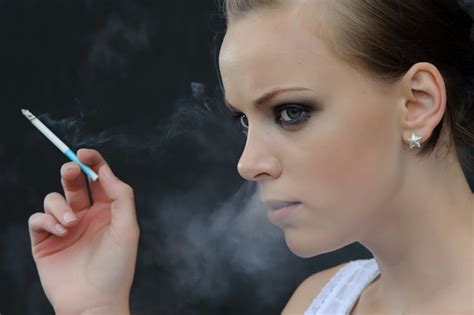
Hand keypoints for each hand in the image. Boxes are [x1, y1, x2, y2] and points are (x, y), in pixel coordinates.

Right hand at [28, 149, 138, 314]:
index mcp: (108, 211)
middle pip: (74, 183)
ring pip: (54, 199)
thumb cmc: (116, 268)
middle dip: (71, 171)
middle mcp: (86, 216)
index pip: (99, 178)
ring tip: (71, 224)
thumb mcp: (127, 228)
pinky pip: (38, 218)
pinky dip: (47, 220)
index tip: (83, 153)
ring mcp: (65, 228)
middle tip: (71, 169)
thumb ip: (121, 196)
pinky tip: (60, 232)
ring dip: (61, 206)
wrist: (94, 302)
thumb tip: (106, 171)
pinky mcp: (45, 241)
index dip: (92, 162)